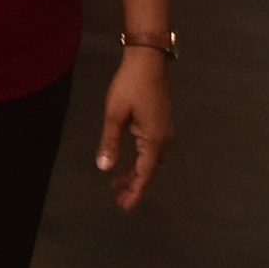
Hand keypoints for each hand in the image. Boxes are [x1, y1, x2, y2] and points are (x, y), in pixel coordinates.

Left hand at [96, 50, 172, 209]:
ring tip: (119, 186)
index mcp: (154, 140)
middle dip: (135, 187)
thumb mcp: (114, 114)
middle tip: (119, 201)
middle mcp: (164, 140)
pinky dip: (141, 162)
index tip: (124, 206)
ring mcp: (164, 133)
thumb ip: (110, 142)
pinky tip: (129, 164)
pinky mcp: (160, 125)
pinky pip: (152, 152)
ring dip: (137, 175)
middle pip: (150, 172)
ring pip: (151, 163)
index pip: (145, 174)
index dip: (134, 191)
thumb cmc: (130, 85)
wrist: (147, 62)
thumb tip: (104, 168)